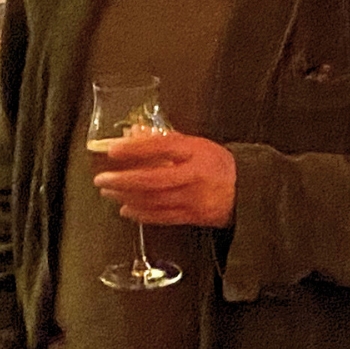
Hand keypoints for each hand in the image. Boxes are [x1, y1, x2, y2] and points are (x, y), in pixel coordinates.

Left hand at [93, 129, 237, 228]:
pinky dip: (141, 213)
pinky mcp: (193, 216)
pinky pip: (162, 216)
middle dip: (123, 180)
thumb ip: (166, 139)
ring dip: (127, 197)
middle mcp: (194, 176)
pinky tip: (126, 208)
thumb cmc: (218, 165)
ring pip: (154, 200)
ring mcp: (194, 198)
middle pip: (153, 179)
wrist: (247, 190)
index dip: (135, 148)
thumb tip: (135, 132)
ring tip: (109, 192)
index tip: (113, 149)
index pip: (161, 147)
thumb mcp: (197, 144)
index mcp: (196, 152)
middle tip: (102, 178)